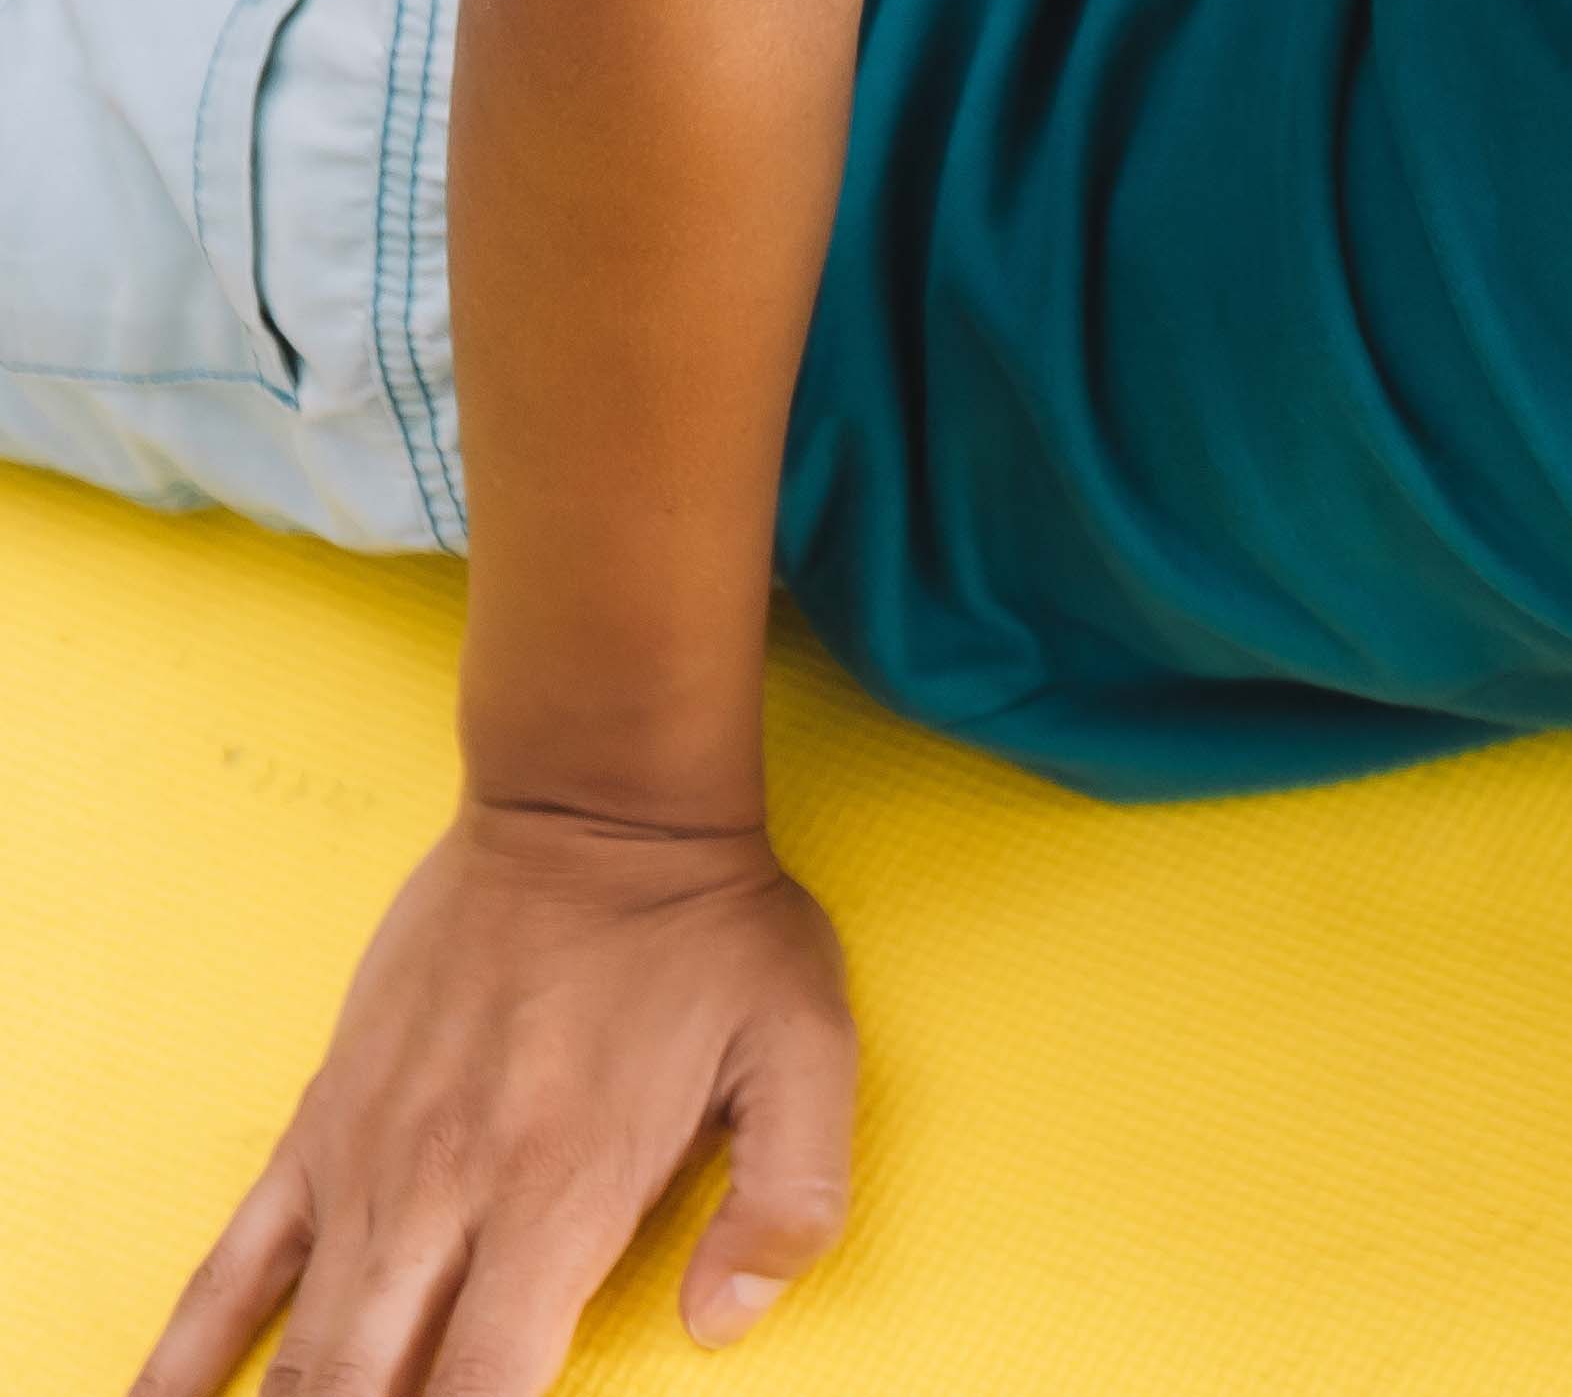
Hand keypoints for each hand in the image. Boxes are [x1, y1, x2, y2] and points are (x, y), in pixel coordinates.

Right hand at [137, 802, 854, 1396]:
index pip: (491, 1387)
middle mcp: (446, 1193)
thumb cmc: (710, 934)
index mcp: (563, 1194)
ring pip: (300, 1345)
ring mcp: (367, 1163)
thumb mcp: (806, 1052)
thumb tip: (727, 1324)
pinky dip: (188, 1352)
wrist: (592, 810)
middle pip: (374, 1383)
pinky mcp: (319, 1125)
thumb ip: (788, 1201)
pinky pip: (231, 1264)